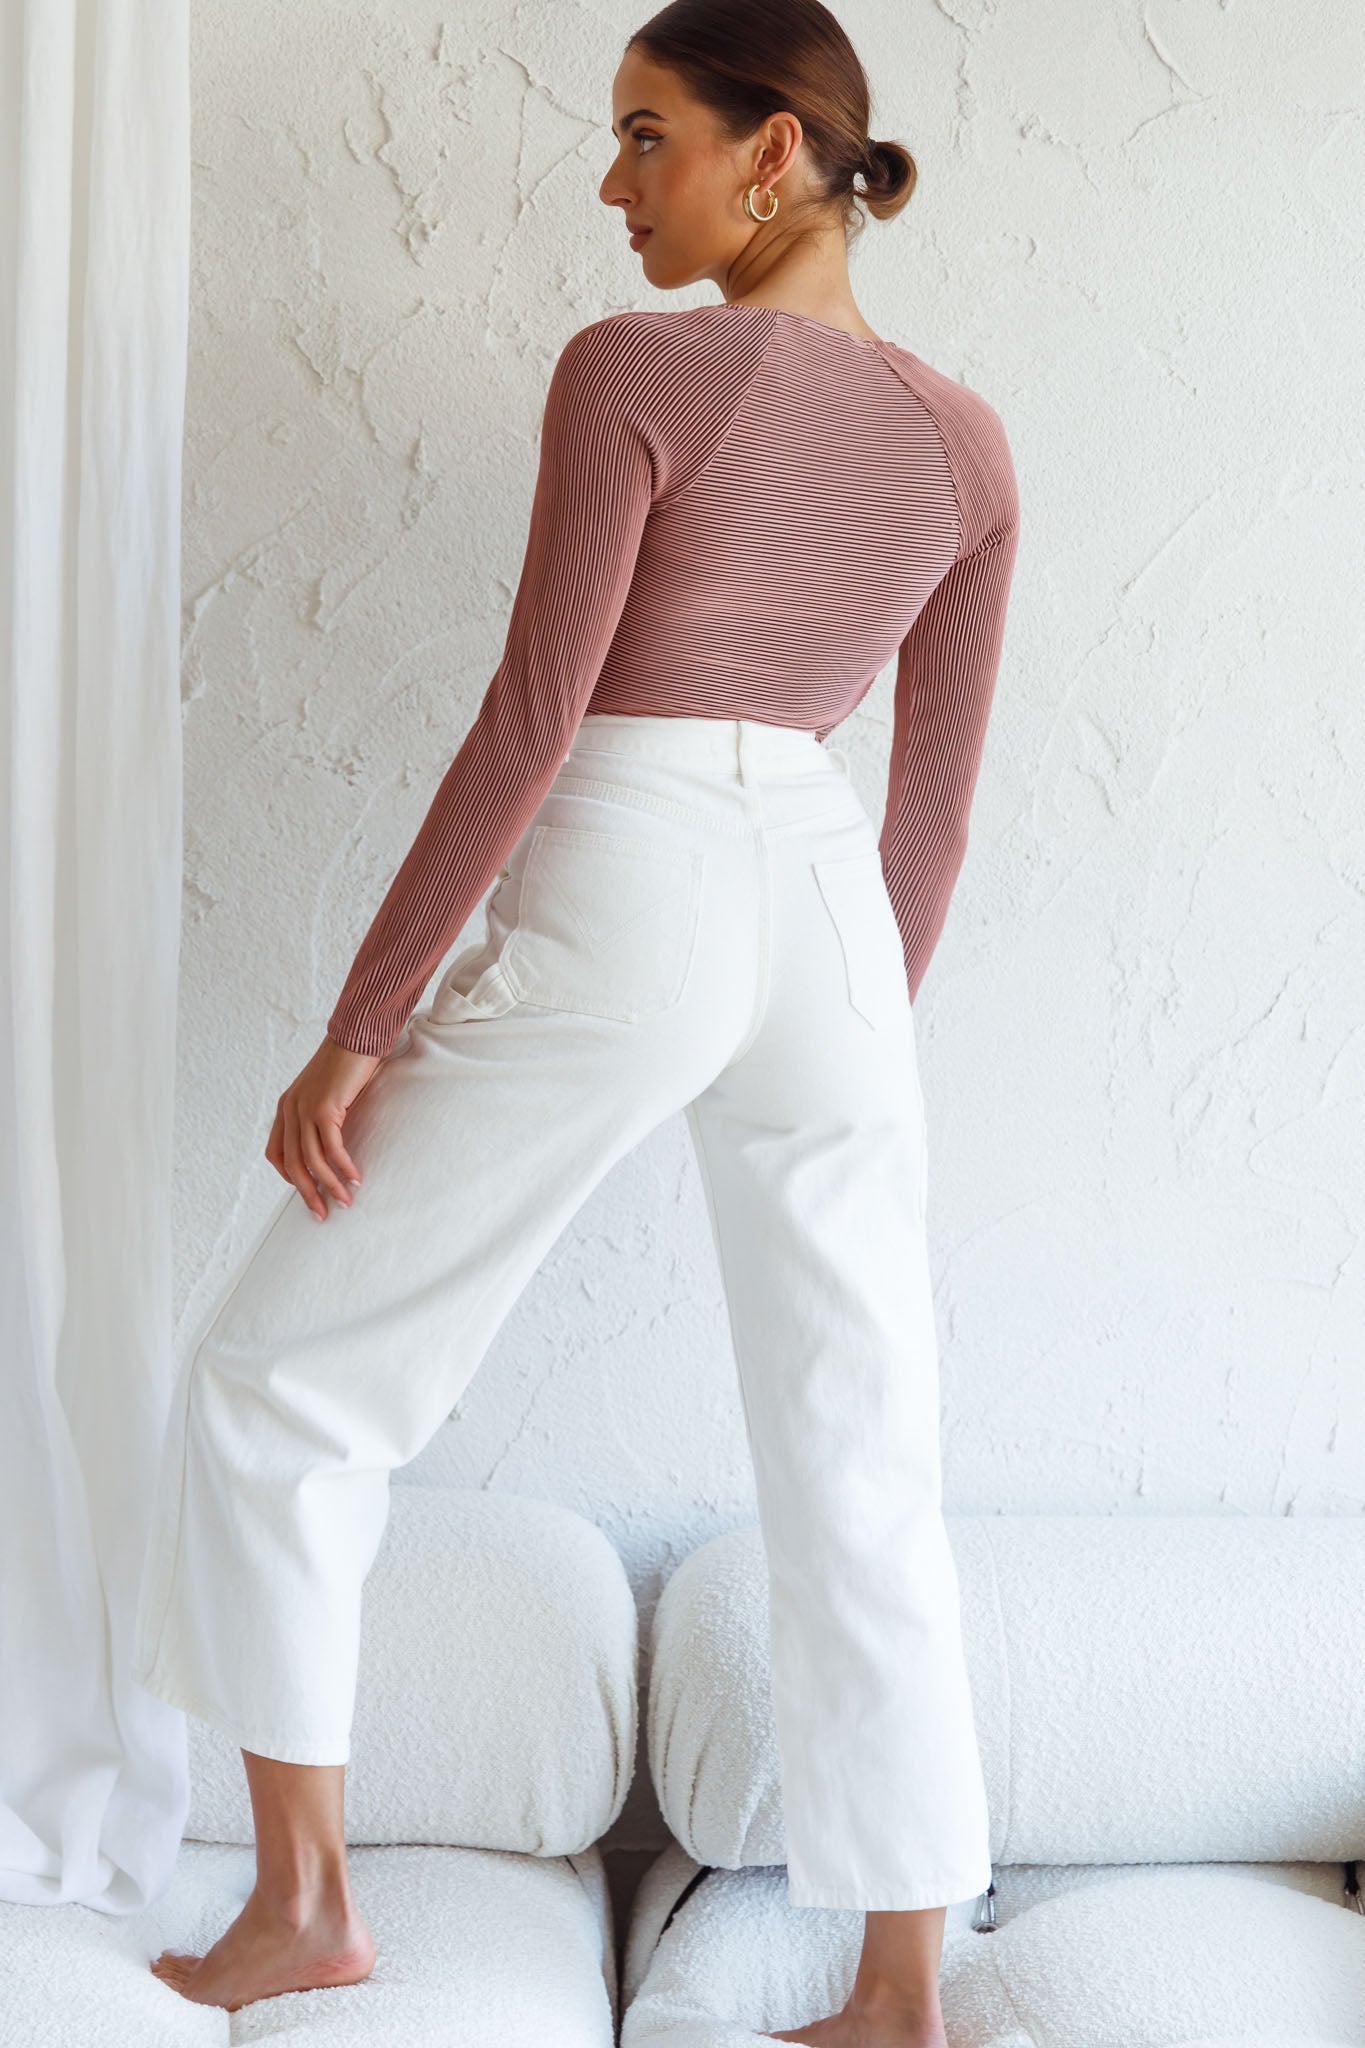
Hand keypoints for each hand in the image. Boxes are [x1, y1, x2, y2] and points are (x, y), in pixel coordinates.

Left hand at [266, 1035, 379, 1219]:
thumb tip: (332, 1142)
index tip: (309, 1190)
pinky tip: (355, 1177)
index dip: (289, 1176)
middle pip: (292, 1163)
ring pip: (311, 1160)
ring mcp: (305, 1109)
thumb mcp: (326, 1092)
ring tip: (345, 1200)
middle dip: (308, 1192)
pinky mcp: (324, 1108)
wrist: (355, 1036)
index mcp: (286, 1107)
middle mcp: (290, 1109)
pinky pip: (332, 1148)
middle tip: (323, 1213)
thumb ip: (321, 1115)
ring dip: (329, 1185)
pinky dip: (343, 1167)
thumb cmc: (346, 1063)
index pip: (276, 1152)